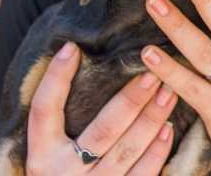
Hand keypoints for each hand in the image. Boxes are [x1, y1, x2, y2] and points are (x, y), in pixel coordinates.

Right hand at [26, 41, 178, 174]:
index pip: (45, 111)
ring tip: (169, 92)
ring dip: (152, 120)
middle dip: (130, 99)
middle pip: (103, 131)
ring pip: (128, 151)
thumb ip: (58, 124)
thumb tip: (75, 61)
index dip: (55, 79)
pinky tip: (167, 129)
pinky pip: (142, 175)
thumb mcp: (48, 155)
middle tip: (152, 73)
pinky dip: (156, 152)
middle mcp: (64, 175)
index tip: (71, 47)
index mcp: (41, 157)